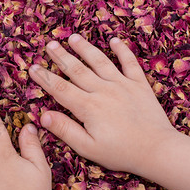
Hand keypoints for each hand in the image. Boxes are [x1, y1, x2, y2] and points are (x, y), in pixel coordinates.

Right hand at [29, 35, 177, 174]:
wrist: (157, 149)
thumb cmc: (120, 152)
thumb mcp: (87, 147)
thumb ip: (65, 130)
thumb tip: (43, 115)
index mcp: (88, 107)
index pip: (60, 89)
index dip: (44, 78)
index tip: (32, 68)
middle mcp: (103, 90)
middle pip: (77, 70)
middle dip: (61, 56)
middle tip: (49, 45)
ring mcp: (122, 85)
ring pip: (100, 61)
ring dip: (85, 48)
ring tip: (73, 37)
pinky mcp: (140, 85)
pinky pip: (129, 63)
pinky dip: (122, 50)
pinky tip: (114, 40)